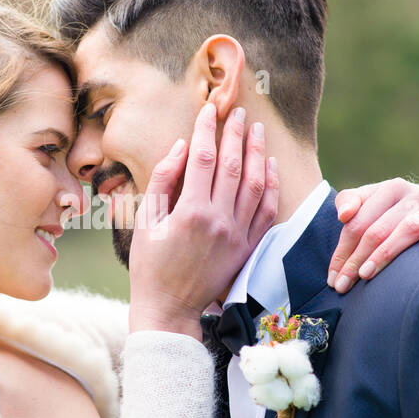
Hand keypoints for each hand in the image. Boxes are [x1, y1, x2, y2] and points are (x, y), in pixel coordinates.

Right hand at [128, 102, 278, 334]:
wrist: (170, 307)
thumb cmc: (150, 264)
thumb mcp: (146, 220)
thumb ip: (163, 180)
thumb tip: (183, 146)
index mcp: (190, 211)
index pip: (203, 158)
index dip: (207, 130)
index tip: (208, 110)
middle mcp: (219, 220)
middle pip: (234, 165)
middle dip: (236, 134)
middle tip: (238, 112)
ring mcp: (238, 234)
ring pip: (256, 184)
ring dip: (257, 153)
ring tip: (256, 131)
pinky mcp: (248, 247)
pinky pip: (267, 210)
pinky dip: (272, 184)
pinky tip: (269, 165)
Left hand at [327, 178, 418, 293]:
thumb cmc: (404, 214)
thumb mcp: (378, 202)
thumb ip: (353, 202)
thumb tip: (343, 215)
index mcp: (390, 189)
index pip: (358, 221)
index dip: (342, 250)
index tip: (332, 278)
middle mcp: (414, 195)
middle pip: (378, 228)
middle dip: (357, 259)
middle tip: (343, 286)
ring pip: (407, 228)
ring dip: (385, 253)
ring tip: (367, 274)